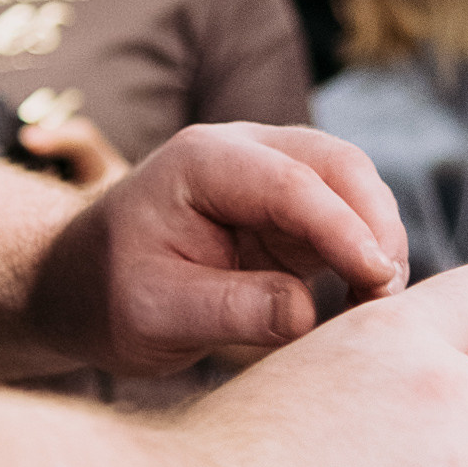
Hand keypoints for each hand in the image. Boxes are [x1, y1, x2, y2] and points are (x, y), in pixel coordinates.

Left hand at [29, 120, 409, 374]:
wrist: (79, 286)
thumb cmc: (103, 294)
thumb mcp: (154, 313)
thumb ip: (230, 309)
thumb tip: (308, 311)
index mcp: (200, 162)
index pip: (290, 182)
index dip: (342, 229)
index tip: (377, 280)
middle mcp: (242, 152)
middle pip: (337, 164)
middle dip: (375, 224)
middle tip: (388, 295)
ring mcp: (269, 176)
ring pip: (353, 186)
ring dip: (378, 238)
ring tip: (380, 305)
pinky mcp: (288, 212)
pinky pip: (347, 219)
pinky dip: (367, 253)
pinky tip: (367, 300)